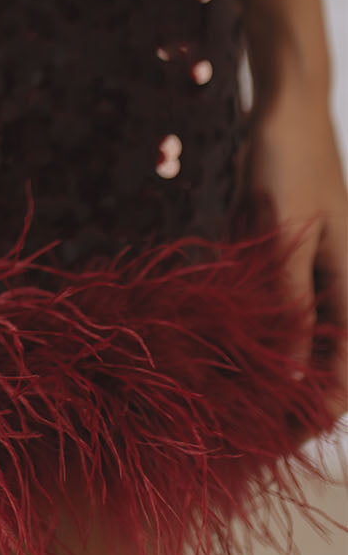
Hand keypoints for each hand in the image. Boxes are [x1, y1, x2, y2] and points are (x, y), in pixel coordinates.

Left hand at [246, 78, 347, 425]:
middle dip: (284, 405)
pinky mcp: (288, 263)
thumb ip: (289, 302)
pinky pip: (275, 313)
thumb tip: (287, 372)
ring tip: (223, 403)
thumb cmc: (291, 164)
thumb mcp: (285, 234)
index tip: (269, 444)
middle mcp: (341, 292)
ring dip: (267, 375)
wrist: (284, 111)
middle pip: (320, 371)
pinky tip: (218, 353)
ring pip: (296, 347)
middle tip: (237, 432)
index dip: (310, 418)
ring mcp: (315, 278)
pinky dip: (255, 335)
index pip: (343, 381)